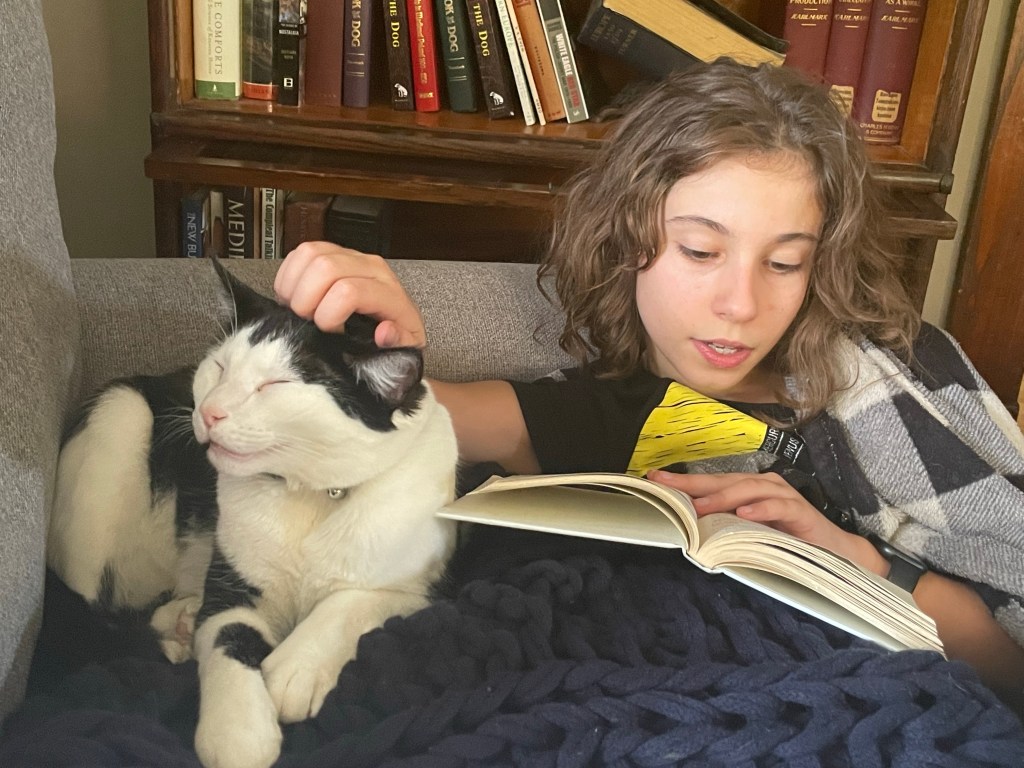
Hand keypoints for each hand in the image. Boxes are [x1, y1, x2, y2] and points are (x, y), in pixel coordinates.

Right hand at [274, 241, 426, 347]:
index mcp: (389, 292)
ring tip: (299, 309)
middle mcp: (370, 267)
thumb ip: (398, 343)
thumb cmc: (396, 336)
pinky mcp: (333, 252)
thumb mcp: (405, 349)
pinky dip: (289, 276)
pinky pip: (302, 252)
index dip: (328, 316)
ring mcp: (351, 256)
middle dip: (306, 300)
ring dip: (295, 286)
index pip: (348, 292)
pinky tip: (295, 297)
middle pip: (325, 267)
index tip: (329, 333)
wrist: (397, 319)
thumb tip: (384, 332)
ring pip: (311, 254)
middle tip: (308, 321)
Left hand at [648, 470, 880, 570]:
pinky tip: (744, 514)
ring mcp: (783, 495)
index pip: (710, 483)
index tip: (654, 479)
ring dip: (722, 498)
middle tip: (666, 486)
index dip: (683, 482)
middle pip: (723, 480)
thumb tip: (687, 529)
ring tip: (699, 506)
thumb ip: (724, 526)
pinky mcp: (801, 511)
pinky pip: (779, 506)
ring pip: (748, 489)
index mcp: (748, 489)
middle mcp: (763, 486)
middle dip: (693, 483)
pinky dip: (761, 509)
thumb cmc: (787, 541)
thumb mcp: (749, 533)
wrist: (834, 553)